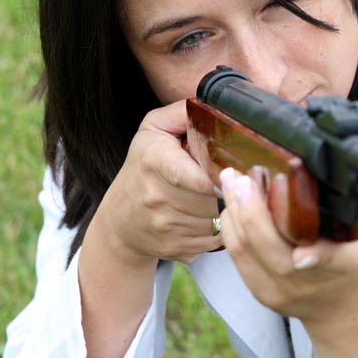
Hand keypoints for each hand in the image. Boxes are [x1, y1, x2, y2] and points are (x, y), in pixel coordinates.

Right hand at [93, 100, 222, 265]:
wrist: (119, 221)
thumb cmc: (143, 167)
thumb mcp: (154, 129)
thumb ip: (184, 112)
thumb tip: (218, 107)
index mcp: (155, 161)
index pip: (200, 175)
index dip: (223, 174)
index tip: (238, 170)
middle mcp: (158, 197)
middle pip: (216, 197)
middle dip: (230, 188)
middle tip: (235, 178)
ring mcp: (167, 228)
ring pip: (221, 219)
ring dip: (228, 208)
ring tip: (221, 194)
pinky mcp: (178, 250)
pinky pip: (218, 239)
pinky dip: (224, 228)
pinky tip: (213, 215)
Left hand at [218, 166, 357, 321]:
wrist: (341, 298)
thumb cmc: (353, 248)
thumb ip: (354, 204)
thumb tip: (331, 169)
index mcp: (346, 263)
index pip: (334, 261)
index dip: (318, 256)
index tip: (303, 254)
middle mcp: (312, 281)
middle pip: (275, 256)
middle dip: (252, 213)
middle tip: (243, 179)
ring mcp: (283, 290)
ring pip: (248, 252)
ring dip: (234, 212)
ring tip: (230, 180)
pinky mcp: (261, 291)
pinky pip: (238, 256)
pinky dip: (230, 225)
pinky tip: (231, 202)